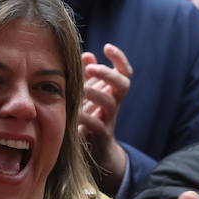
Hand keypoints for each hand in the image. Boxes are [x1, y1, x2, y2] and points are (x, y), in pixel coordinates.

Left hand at [79, 43, 132, 194]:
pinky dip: (85, 117)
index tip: (107, 46)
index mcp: (113, 92)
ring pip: (111, 104)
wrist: (97, 152)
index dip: (119, 58)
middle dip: (108, 74)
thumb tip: (87, 54)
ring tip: (81, 88)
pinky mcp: (100, 137)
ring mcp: (109, 121)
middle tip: (92, 68)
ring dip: (96, 94)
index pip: (124, 72)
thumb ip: (89, 75)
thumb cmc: (92, 117)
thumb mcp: (91, 95)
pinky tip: (74, 112)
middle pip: (123, 85)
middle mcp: (115, 104)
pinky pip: (96, 126)